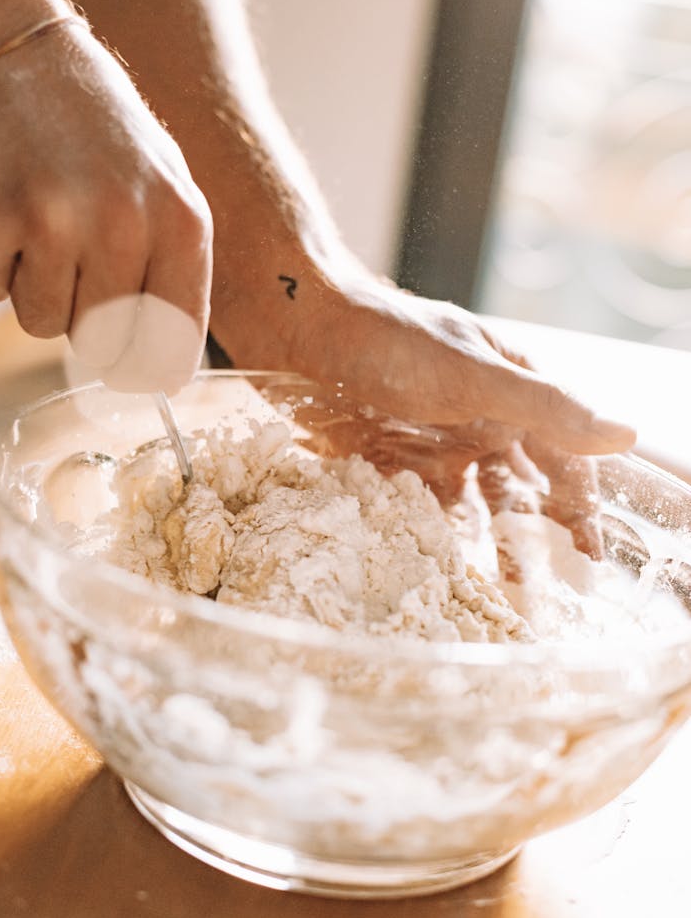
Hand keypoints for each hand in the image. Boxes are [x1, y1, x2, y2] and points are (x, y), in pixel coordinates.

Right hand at [0, 20, 211, 392]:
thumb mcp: (166, 189)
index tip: (135, 368)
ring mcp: (47, 221)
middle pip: (104, 343)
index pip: (172, 345)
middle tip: (78, 262)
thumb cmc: (101, 133)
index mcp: (181, 220)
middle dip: (88, 320)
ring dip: (38, 287)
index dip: (149, 368)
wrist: (18, 54)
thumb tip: (165, 372)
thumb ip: (174, 274)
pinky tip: (4, 206)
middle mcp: (121, 223)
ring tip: (42, 220)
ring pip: (43, 325)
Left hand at [254, 280, 633, 557]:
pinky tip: (428, 566)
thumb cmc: (387, 342)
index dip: (579, 506)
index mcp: (509, 389)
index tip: (589, 560)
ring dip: (480, 542)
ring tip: (489, 593)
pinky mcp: (383, 456)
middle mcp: (476, 416)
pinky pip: (413, 505)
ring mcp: (429, 437)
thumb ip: (545, 407)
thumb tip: (626, 433)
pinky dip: (425, 533)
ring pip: (468, 502)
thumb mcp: (473, 376)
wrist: (292, 323)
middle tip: (541, 594)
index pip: (562, 455)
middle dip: (532, 536)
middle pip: (517, 487)